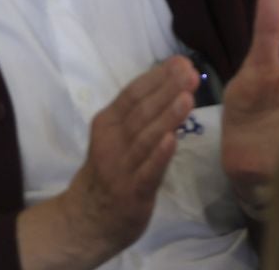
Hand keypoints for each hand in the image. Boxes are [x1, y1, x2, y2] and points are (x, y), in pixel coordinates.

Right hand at [54, 57, 196, 261]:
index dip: (157, 77)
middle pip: (141, 112)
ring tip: (187, 97)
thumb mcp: (117, 135)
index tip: (181, 61)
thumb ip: (139, 112)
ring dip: (167, 117)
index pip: (133, 94)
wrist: (87, 218)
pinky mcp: (132, 192)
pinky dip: (159, 155)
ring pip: (145, 138)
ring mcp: (120, 167)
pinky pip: (148, 172)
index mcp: (108, 122)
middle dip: (167, 90)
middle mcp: (111, 141)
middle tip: (190, 73)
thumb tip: (171, 80)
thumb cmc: (111, 168)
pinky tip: (173, 140)